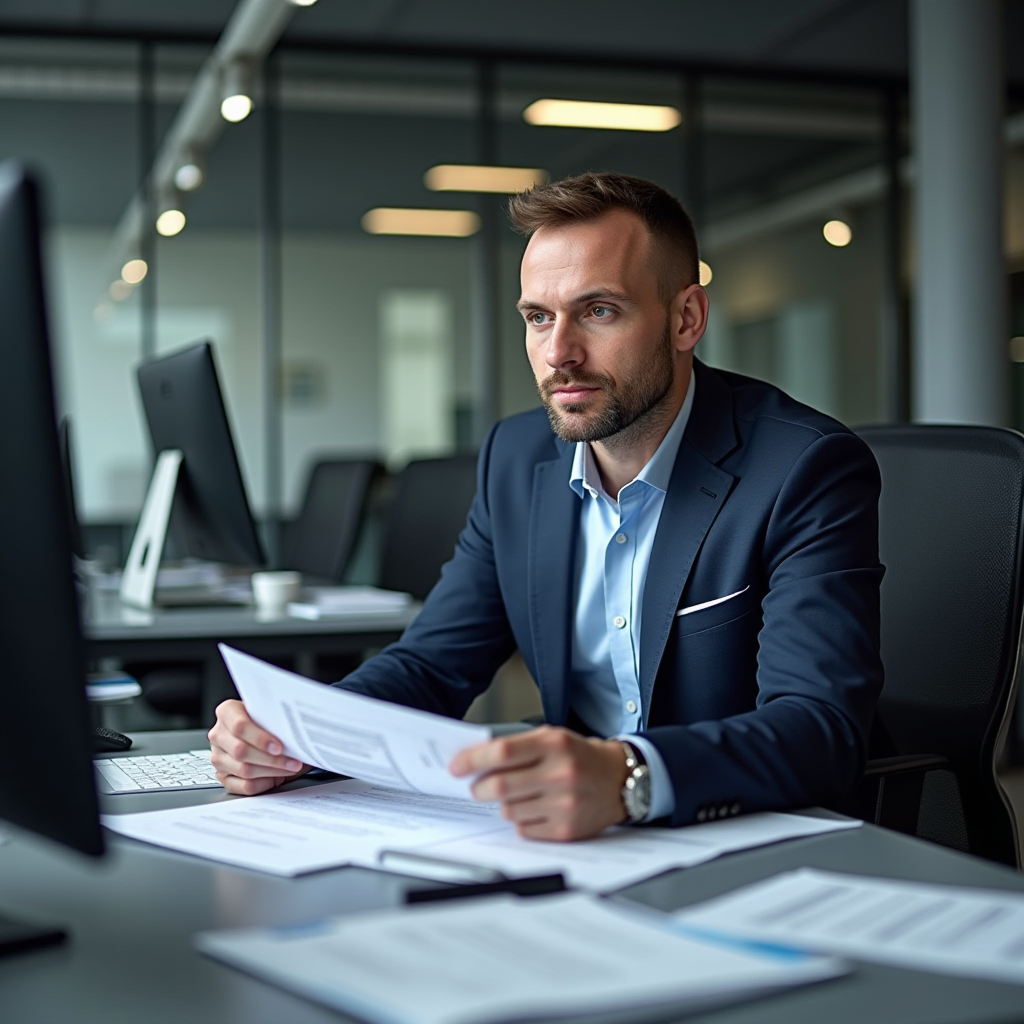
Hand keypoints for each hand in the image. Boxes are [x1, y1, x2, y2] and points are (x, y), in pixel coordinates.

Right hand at [208, 699, 309, 795]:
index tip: (280, 746)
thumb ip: (276, 719)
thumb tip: (297, 733)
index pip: (239, 726)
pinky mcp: (223, 776)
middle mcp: (219, 734)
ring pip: (243, 769)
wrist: (260, 731)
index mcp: (227, 712)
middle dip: (271, 759)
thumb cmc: (266, 721)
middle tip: (293, 761)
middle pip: (241, 751)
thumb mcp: (269, 713)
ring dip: (272, 771)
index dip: (260, 738)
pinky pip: (243, 786)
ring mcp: (218, 757)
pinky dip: (263, 783)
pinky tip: (276, 777)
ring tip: (290, 768)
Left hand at [449, 726, 628, 840]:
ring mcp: (564, 804)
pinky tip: (535, 808)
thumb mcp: (553, 738)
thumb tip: (475, 760)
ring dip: (503, 804)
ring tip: (518, 795)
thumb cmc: (579, 756)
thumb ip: (518, 745)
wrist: (620, 779)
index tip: (456, 766)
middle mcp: (560, 773)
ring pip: (508, 811)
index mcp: (554, 744)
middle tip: (477, 787)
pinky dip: (521, 820)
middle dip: (478, 788)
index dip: (473, 760)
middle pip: (499, 786)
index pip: (502, 752)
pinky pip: (524, 829)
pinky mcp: (566, 829)